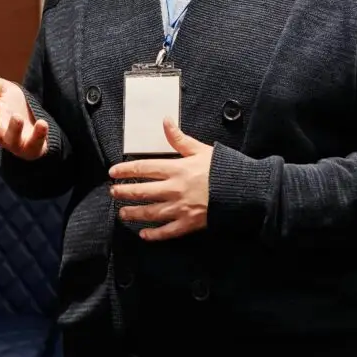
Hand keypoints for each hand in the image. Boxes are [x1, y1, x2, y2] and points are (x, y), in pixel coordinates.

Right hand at [0, 70, 47, 159]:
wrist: (34, 123)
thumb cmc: (14, 105)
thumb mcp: (5, 90)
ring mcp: (14, 141)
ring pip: (10, 138)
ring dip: (14, 128)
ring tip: (17, 117)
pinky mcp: (31, 147)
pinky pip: (34, 143)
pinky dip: (38, 134)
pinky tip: (42, 123)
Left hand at [107, 118, 211, 240]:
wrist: (243, 191)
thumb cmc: (223, 169)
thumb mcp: (201, 149)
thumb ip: (180, 138)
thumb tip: (166, 121)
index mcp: (176, 169)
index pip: (143, 168)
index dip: (125, 170)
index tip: (113, 172)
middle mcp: (173, 189)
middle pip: (142, 191)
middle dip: (124, 192)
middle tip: (113, 192)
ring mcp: (180, 208)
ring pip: (150, 212)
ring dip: (133, 212)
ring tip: (122, 213)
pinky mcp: (189, 224)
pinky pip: (167, 231)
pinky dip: (154, 234)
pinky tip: (143, 234)